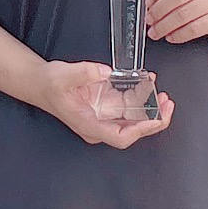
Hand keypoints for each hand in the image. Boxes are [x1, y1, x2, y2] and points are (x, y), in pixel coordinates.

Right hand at [36, 59, 174, 148]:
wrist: (40, 83)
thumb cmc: (49, 85)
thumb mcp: (64, 76)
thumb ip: (85, 73)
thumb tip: (105, 71)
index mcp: (89, 125)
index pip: (121, 137)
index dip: (141, 130)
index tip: (155, 118)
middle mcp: (99, 124)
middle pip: (132, 131)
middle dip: (153, 119)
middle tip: (167, 104)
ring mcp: (104, 116)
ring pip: (133, 118)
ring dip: (150, 108)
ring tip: (163, 95)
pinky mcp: (106, 105)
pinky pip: (128, 105)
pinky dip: (140, 95)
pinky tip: (148, 82)